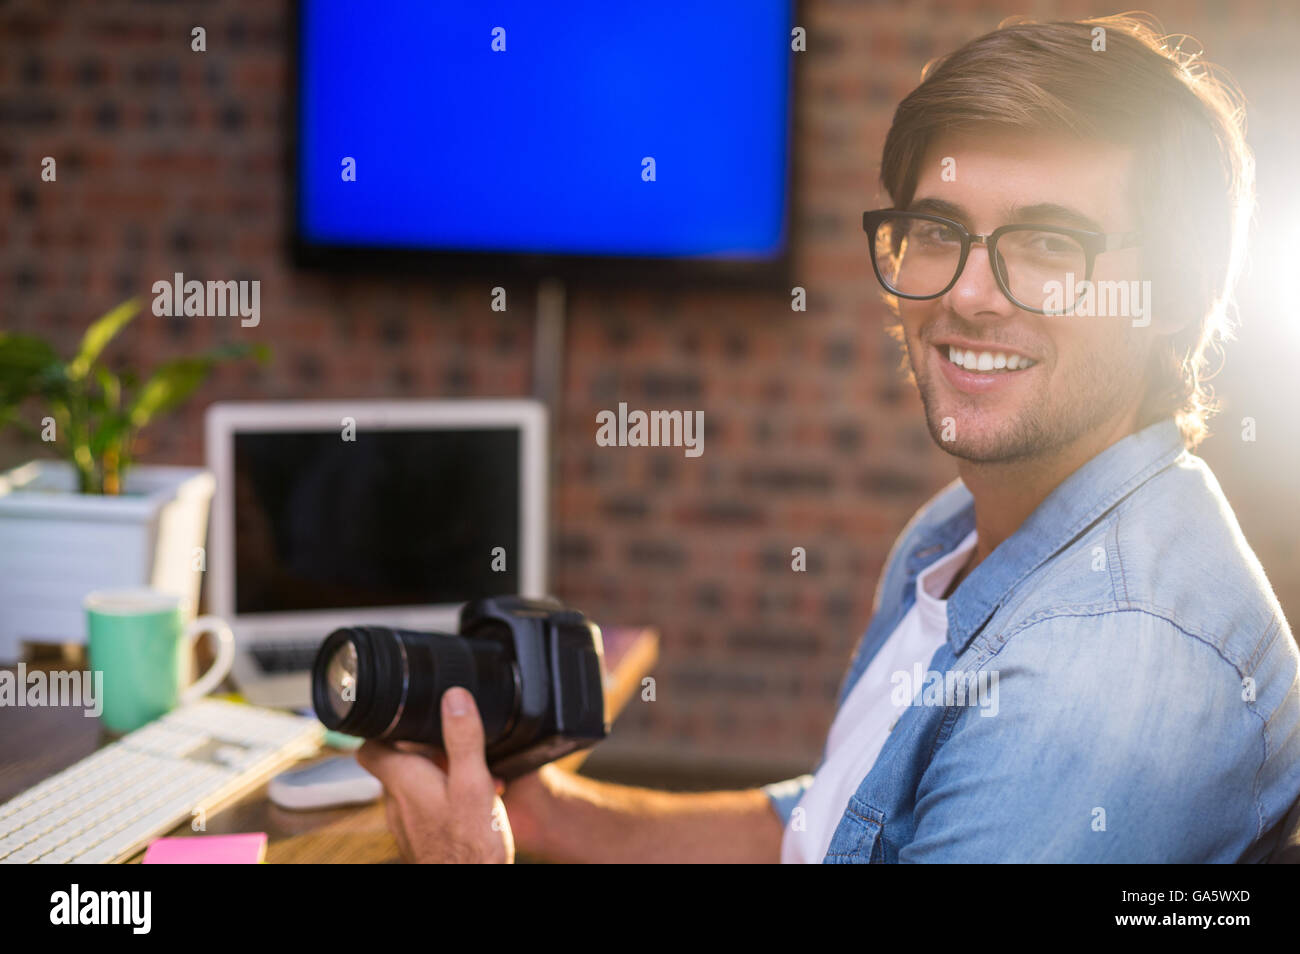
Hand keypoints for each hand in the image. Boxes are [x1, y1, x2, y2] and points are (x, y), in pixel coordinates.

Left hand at [356, 687, 513, 863]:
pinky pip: (424, 809)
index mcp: (402, 780)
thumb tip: (454, 697)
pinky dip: (442, 799)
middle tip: (451, 745)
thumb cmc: (470, 844)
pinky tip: (471, 804)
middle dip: (420, 751)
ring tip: (469, 775)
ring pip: (412, 787)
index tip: (401, 718)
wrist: (471, 884)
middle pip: (395, 764)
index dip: (381, 730)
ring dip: (435, 775)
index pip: (369, 747)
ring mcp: (406, 824)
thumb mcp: (473, 783)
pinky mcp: (420, 839)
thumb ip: (463, 739)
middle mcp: (396, 801)